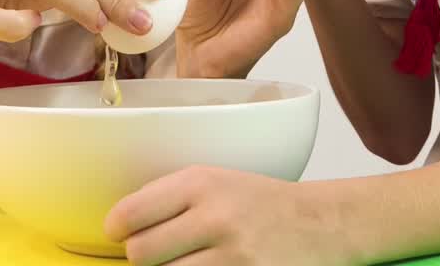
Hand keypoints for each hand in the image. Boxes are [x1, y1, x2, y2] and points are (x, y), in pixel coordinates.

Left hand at [105, 166, 351, 265]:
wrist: (322, 224)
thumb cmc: (260, 203)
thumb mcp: (216, 182)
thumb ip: (168, 199)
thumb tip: (117, 227)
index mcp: (201, 183)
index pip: (128, 214)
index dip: (118, 228)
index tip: (121, 232)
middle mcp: (215, 218)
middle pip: (140, 254)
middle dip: (144, 256)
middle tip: (159, 252)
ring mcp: (233, 257)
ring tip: (189, 261)